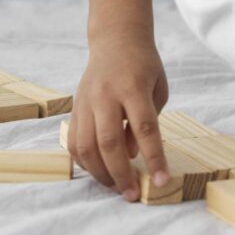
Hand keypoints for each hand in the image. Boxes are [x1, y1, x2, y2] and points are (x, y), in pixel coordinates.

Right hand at [69, 31, 169, 199]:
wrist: (116, 39)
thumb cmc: (143, 66)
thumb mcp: (157, 88)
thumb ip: (149, 120)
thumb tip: (132, 155)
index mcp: (134, 87)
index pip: (145, 128)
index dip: (154, 157)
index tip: (161, 180)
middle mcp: (106, 94)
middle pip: (109, 141)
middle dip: (121, 174)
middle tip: (132, 195)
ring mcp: (86, 101)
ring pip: (86, 145)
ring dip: (100, 172)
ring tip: (115, 186)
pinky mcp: (75, 107)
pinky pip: (73, 141)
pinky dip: (83, 161)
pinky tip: (97, 170)